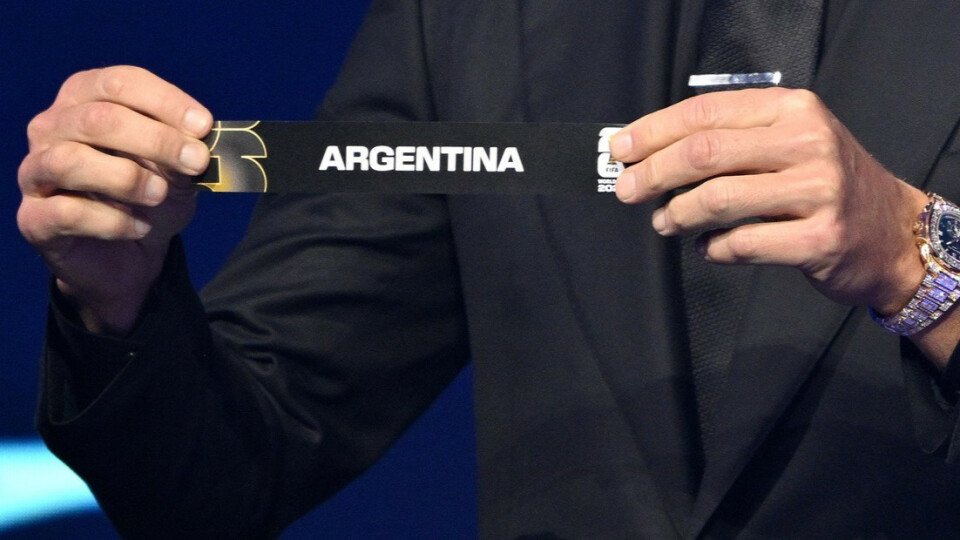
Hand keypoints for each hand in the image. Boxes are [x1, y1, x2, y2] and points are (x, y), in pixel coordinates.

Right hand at [17, 66, 211, 333]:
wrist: (130, 256)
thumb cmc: (150, 197)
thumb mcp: (177, 171)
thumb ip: (183, 151)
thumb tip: (198, 142)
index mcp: (86, 99)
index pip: (120, 83)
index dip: (165, 102)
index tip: (203, 126)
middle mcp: (52, 127)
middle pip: (97, 119)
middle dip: (155, 139)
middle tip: (196, 161)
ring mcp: (36, 171)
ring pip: (71, 160)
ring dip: (127, 177)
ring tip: (160, 194)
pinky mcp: (34, 217)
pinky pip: (66, 212)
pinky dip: (112, 221)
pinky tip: (140, 227)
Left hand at [610, 88, 929, 315]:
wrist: (891, 233)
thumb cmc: (823, 184)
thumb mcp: (787, 141)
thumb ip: (729, 140)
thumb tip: (648, 154)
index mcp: (791, 109)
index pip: (705, 112)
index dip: (653, 132)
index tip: (620, 152)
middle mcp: (807, 142)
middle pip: (704, 153)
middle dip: (654, 174)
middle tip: (627, 191)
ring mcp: (817, 191)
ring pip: (717, 199)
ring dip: (677, 214)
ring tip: (665, 222)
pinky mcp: (819, 239)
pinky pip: (741, 244)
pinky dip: (712, 249)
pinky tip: (708, 247)